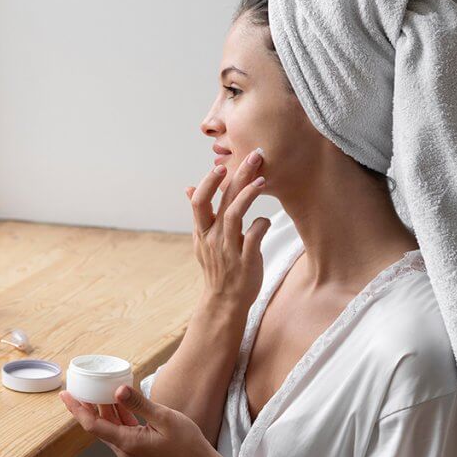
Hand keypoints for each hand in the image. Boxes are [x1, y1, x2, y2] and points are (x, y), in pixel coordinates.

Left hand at [59, 385, 220, 456]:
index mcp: (127, 442)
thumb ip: (139, 403)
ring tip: (96, 388)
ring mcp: (130, 449)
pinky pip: (120, 428)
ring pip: (109, 426)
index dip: (77, 409)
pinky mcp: (137, 447)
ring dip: (102, 408)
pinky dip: (117, 414)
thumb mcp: (164, 418)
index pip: (92, 425)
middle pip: (98, 425)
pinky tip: (118, 400)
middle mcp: (124, 448)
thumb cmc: (187, 444)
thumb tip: (118, 390)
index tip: (66, 395)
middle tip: (78, 386)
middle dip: (86, 405)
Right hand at [186, 148, 270, 314]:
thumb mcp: (202, 240)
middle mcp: (212, 238)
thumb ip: (199, 214)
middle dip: (237, 175)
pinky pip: (254, 236)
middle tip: (254, 155)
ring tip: (261, 179)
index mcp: (202, 231)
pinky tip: (267, 220)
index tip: (221, 165)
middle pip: (221, 200)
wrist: (224, 300)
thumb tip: (189, 188)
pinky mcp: (245, 260)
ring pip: (235, 215)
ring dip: (248, 195)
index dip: (209, 181)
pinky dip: (262, 224)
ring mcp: (228, 249)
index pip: (199, 200)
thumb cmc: (217, 266)